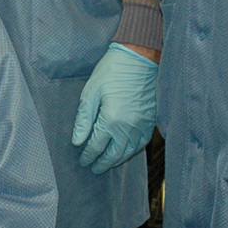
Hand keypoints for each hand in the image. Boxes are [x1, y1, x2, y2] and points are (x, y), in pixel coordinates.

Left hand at [70, 43, 158, 173]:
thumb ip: (83, 119)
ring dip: (118, 160)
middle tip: (94, 169)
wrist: (140, 58)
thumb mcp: (90, 92)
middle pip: (114, 154)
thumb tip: (77, 140)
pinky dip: (133, 150)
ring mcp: (142, 125)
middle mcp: (128, 127)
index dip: (88, 156)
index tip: (83, 161)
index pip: (97, 146)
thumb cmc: (112, 71)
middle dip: (102, 163)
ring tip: (108, 163)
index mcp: (111, 120)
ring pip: (129, 151)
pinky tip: (126, 151)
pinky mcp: (151, 120)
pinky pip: (142, 143)